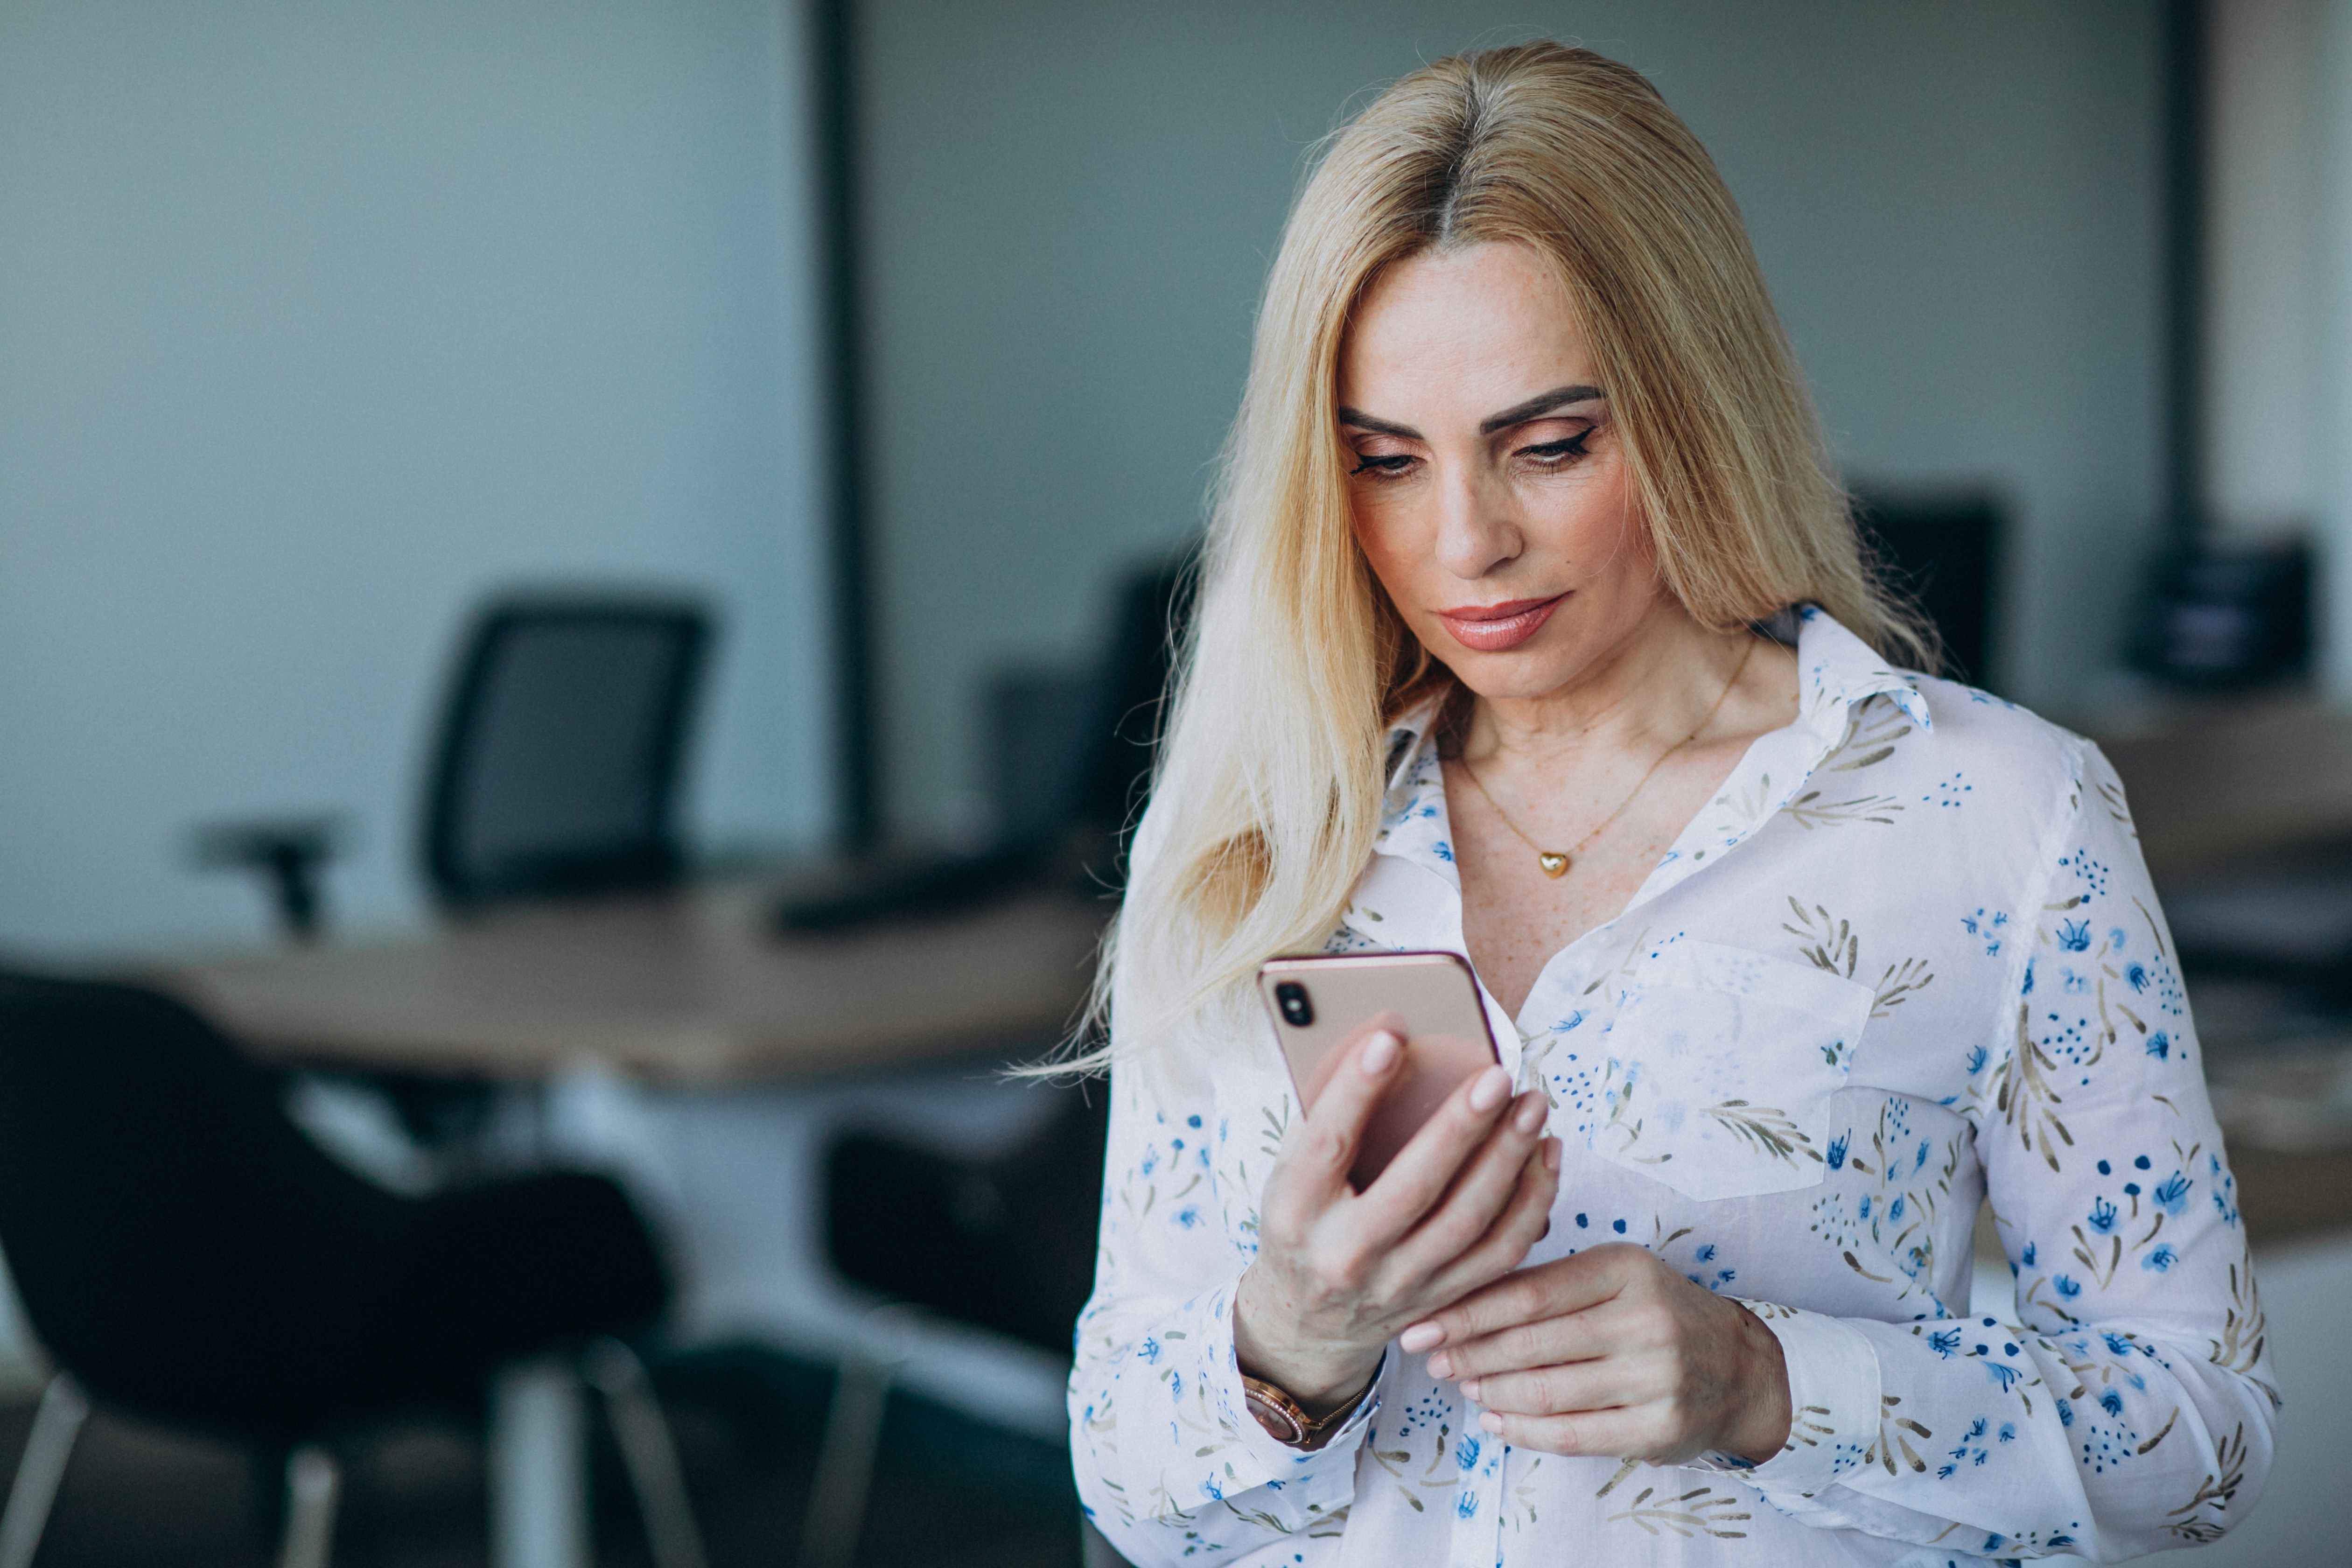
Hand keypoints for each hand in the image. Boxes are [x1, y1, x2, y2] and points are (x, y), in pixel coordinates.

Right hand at [1234, 1017, 1559, 1414]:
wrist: (1307, 1321)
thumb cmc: (1302, 1222)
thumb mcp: (1289, 1173)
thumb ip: (1325, 1118)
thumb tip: (1385, 1041)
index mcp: (1294, 1214)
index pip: (1327, 1145)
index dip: (1356, 1090)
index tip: (1391, 1036)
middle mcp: (1344, 1256)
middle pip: (1412, 1188)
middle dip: (1460, 1128)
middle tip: (1497, 1076)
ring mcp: (1398, 1285)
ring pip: (1467, 1221)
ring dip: (1509, 1159)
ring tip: (1532, 1105)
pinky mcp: (1442, 1301)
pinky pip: (1500, 1252)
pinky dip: (1531, 1200)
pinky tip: (1545, 1152)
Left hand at [1402, 1242, 1790, 1464]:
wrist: (1740, 1366)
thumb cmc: (1655, 1311)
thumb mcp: (1611, 1276)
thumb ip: (1544, 1282)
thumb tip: (1455, 1298)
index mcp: (1624, 1269)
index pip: (1527, 1293)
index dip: (1466, 1312)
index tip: (1420, 1322)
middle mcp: (1645, 1319)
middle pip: (1530, 1343)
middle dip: (1469, 1354)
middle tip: (1432, 1360)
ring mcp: (1657, 1377)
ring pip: (1546, 1391)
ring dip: (1492, 1393)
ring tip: (1464, 1387)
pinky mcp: (1660, 1428)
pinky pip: (1572, 1435)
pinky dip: (1524, 1431)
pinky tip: (1496, 1422)